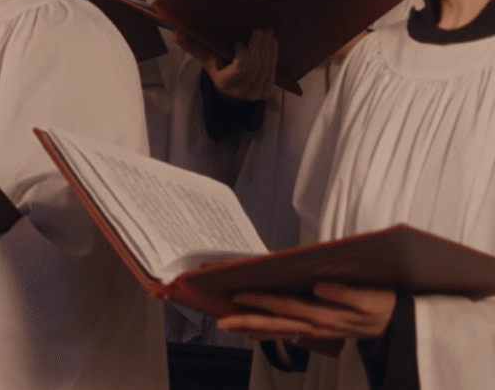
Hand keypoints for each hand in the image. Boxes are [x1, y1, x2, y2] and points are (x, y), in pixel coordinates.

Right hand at [178, 28, 279, 101]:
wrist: (230, 94)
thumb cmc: (217, 71)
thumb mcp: (205, 61)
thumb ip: (193, 47)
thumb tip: (175, 33)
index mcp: (225, 83)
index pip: (239, 70)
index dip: (243, 55)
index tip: (239, 42)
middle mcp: (242, 91)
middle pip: (255, 67)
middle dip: (259, 47)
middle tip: (259, 30)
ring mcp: (256, 93)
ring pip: (266, 69)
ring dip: (268, 49)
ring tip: (268, 33)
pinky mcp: (267, 92)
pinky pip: (273, 73)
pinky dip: (273, 57)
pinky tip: (272, 44)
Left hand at [217, 283, 396, 341]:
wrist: (398, 327)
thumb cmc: (383, 306)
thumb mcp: (371, 299)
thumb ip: (345, 293)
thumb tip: (319, 286)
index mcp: (326, 315)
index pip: (286, 306)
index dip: (261, 300)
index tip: (238, 294)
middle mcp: (316, 325)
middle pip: (276, 324)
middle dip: (247, 321)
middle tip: (220, 322)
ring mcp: (315, 331)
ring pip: (279, 330)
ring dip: (253, 328)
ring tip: (229, 327)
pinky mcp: (317, 332)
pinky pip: (288, 334)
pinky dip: (269, 333)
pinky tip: (253, 333)